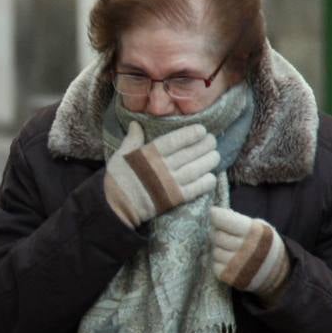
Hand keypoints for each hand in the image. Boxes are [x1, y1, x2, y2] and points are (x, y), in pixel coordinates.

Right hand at [104, 123, 219, 226]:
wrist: (116, 209)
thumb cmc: (117, 180)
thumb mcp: (120, 156)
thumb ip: (131, 140)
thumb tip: (136, 124)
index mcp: (149, 154)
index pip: (174, 140)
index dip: (190, 134)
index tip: (201, 130)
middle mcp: (162, 167)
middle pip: (189, 153)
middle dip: (204, 145)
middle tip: (212, 141)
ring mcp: (170, 184)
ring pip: (195, 169)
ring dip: (208, 162)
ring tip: (215, 156)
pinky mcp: (174, 199)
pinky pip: (195, 189)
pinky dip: (205, 183)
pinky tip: (211, 177)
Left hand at [210, 207, 289, 298]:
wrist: (278, 272)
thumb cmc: (264, 244)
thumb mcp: (260, 227)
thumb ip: (239, 220)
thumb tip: (216, 214)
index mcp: (254, 232)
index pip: (223, 219)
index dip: (216, 215)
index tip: (215, 213)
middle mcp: (245, 248)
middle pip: (216, 235)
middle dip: (218, 232)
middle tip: (225, 232)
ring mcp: (237, 265)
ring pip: (215, 250)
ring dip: (219, 248)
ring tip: (231, 248)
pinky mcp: (229, 277)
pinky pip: (215, 265)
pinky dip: (220, 262)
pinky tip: (231, 260)